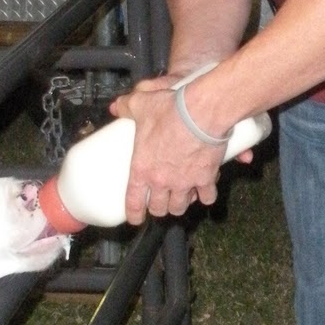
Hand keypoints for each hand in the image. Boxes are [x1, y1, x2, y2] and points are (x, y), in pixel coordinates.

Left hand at [109, 82, 223, 223]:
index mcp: (142, 169)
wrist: (200, 113)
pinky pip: (207, 196)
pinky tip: (205, 193)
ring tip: (181, 200)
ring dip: (180, 205)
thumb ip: (127, 106)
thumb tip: (117, 106)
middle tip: (160, 203)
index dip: (134, 213)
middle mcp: (162, 181)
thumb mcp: (141, 105)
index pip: (133, 201)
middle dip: (159, 208)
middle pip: (159, 208)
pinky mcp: (206, 179)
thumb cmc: (169, 111)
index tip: (136, 219)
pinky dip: (206, 196)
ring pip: (181, 206)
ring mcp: (185, 183)